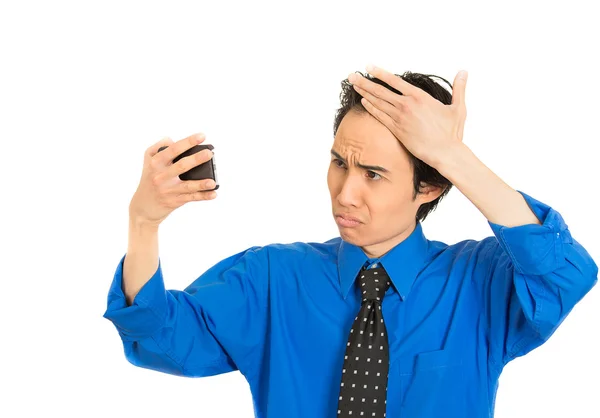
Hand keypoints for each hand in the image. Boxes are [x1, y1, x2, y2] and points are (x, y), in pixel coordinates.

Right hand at [129, 132, 216, 225]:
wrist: (143, 206)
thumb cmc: (149, 178)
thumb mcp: (148, 160)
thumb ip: (159, 147)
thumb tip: (173, 140)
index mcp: (156, 163)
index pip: (173, 149)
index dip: (188, 142)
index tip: (202, 136)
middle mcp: (161, 176)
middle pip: (181, 166)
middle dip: (196, 159)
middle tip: (209, 154)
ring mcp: (168, 190)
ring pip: (187, 186)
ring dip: (201, 184)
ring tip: (212, 181)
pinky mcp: (175, 201)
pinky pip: (192, 198)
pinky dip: (203, 196)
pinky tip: (214, 193)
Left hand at [348, 65, 467, 167]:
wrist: (445, 152)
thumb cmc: (452, 132)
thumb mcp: (458, 107)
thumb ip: (459, 88)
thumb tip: (464, 71)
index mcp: (419, 97)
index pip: (395, 81)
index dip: (380, 73)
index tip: (368, 67)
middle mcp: (407, 105)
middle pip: (380, 91)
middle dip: (364, 82)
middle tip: (352, 75)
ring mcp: (400, 118)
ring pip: (378, 103)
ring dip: (364, 93)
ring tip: (354, 85)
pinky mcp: (397, 131)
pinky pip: (380, 117)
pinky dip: (371, 108)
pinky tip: (363, 102)